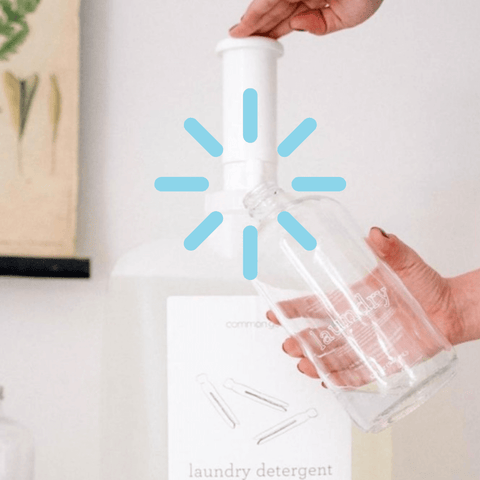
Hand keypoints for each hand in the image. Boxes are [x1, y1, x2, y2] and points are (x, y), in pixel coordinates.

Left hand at [229, 0, 383, 38]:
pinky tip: (245, 23)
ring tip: (237, 35)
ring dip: (252, 20)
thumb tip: (298, 27)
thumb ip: (323, 27)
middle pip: (274, 11)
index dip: (272, 31)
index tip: (259, 42)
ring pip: (268, 3)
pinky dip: (257, 10)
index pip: (288, 19)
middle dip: (256, 27)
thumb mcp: (349, 18)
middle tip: (239, 39)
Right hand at [266, 227, 467, 381]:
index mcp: (353, 298)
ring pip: (334, 356)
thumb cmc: (426, 285)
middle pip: (320, 334)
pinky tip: (327, 381)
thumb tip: (376, 234)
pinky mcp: (383, 360)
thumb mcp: (405, 263)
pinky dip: (342, 380)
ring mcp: (367, 342)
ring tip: (304, 365)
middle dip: (301, 340)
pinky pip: (359, 374)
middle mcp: (355, 322)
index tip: (276, 311)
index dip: (293, 308)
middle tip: (288, 343)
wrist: (450, 308)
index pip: (316, 304)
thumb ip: (390, 249)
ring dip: (317, 361)